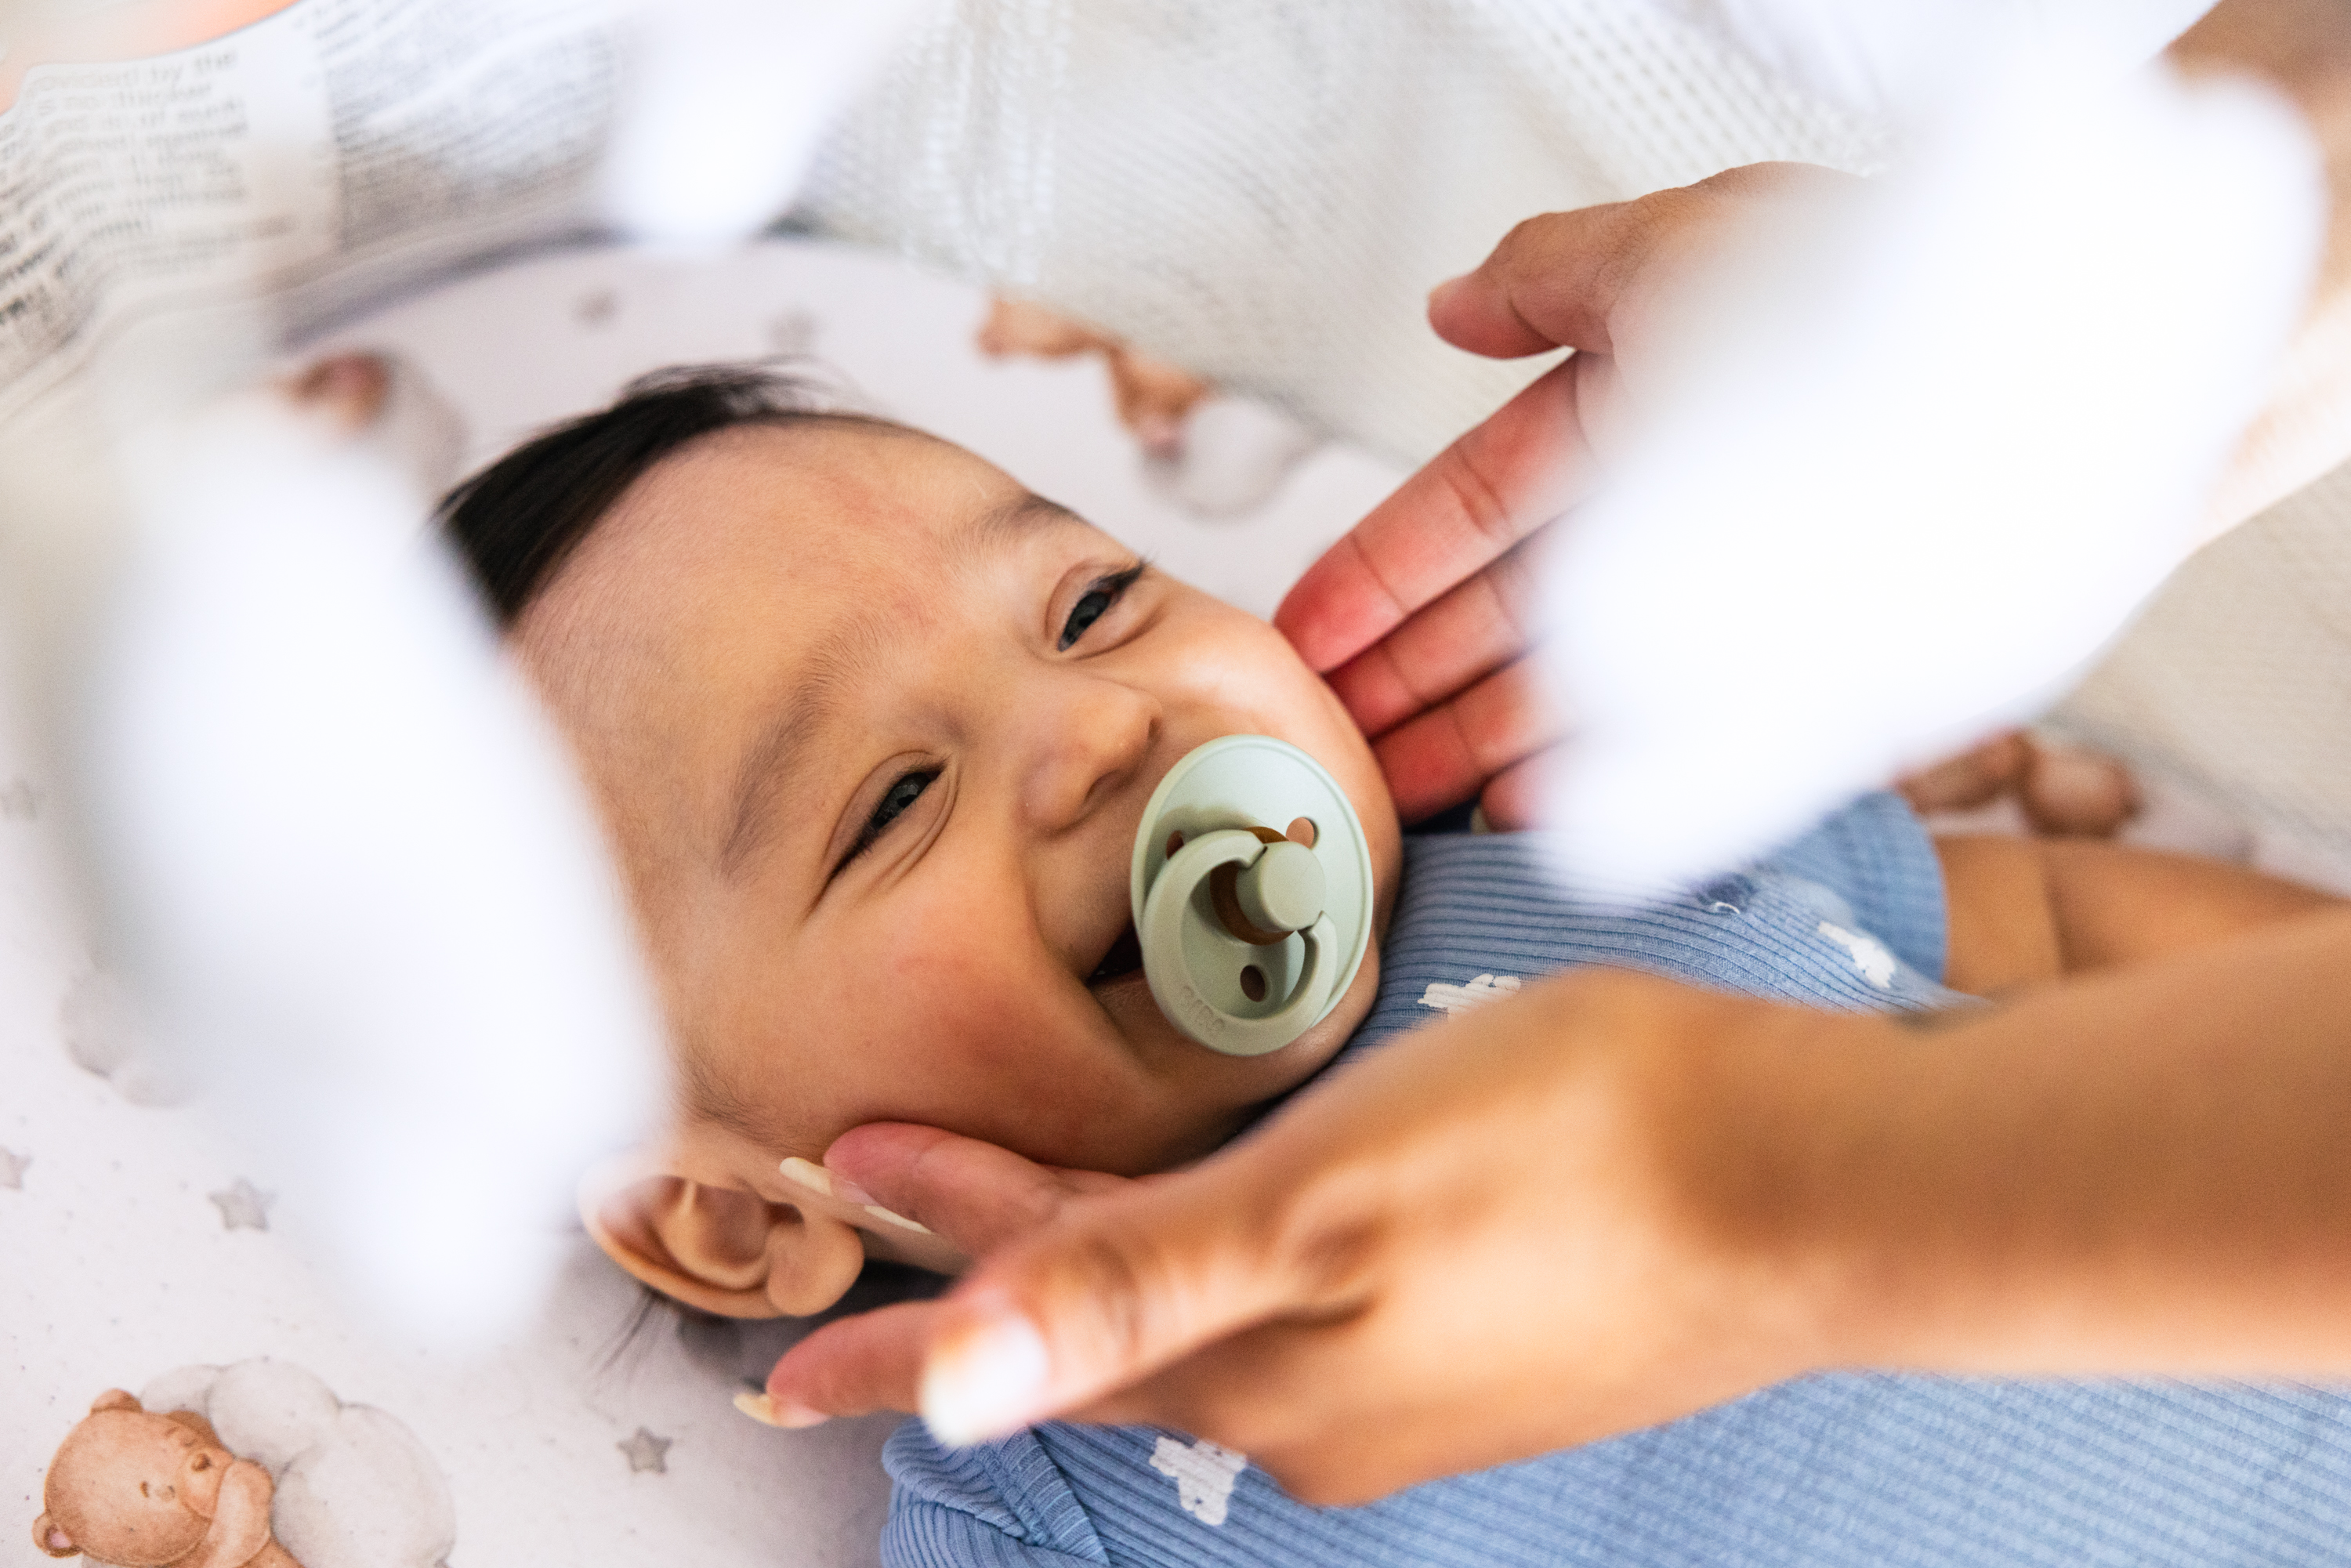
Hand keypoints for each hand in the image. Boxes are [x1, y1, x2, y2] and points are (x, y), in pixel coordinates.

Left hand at [768, 969, 1857, 1503]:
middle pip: (1102, 1330)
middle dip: (984, 1273)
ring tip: (1026, 1197)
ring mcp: (1400, 1383)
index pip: (1025, 1352)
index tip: (781, 1359)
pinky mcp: (1470, 1342)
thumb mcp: (1316, 1196)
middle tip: (882, 1198)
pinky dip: (1213, 1257)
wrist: (1805, 1185)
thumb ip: (1129, 1284)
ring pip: (1196, 1319)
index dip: (900, 1338)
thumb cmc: (1563, 1153)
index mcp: (1257, 1373)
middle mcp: (1312, 1406)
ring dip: (1097, 1259)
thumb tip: (948, 1387)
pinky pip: (1289, 1307)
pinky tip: (1228, 1219)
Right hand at [1275, 163, 1852, 826]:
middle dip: (1403, 684)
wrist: (2066, 372)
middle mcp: (1663, 520)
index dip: (1374, 576)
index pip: (1463, 511)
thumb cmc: (1875, 282)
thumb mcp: (1683, 247)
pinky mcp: (1790, 687)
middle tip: (1323, 750)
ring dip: (1472, 747)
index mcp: (1621, 417)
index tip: (1298, 639)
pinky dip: (1594, 789)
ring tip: (1396, 799)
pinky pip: (1666, 752)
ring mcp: (1721, 610)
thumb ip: (1551, 279)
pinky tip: (1524, 816)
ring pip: (1565, 693)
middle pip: (1497, 620)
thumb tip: (1447, 308)